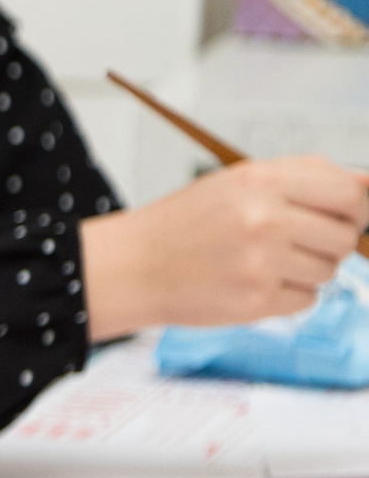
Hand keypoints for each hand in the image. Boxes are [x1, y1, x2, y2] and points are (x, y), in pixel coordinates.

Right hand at [81, 157, 368, 337]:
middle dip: (326, 242)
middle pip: (345, 237)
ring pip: (329, 271)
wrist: (133, 267)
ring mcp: (261, 263)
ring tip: (263, 262)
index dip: (359, 207)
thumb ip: (303, 176)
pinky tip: (252, 283)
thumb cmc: (185, 223)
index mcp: (263, 182)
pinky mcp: (256, 301)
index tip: (350, 216)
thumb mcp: (238, 181)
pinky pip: (307, 300)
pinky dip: (288, 295)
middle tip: (288, 242)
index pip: (352, 192)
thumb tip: (366, 188)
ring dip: (306, 270)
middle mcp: (265, 220)